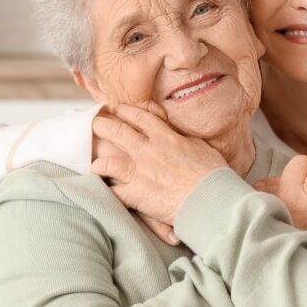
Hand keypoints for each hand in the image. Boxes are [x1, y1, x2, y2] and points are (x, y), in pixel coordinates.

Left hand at [90, 104, 227, 226]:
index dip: (126, 111)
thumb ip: (184, 140)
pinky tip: (101, 192)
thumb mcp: (200, 147)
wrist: (210, 198)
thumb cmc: (212, 174)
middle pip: (118, 132)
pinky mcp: (137, 194)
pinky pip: (113, 192)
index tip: (117, 108)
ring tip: (94, 163)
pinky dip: (106, 192)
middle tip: (95, 124)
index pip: (140, 118)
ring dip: (99, 162)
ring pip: (108, 162)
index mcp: (165, 137)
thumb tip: (181, 136)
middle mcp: (148, 151)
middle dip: (103, 126)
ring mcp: (140, 172)